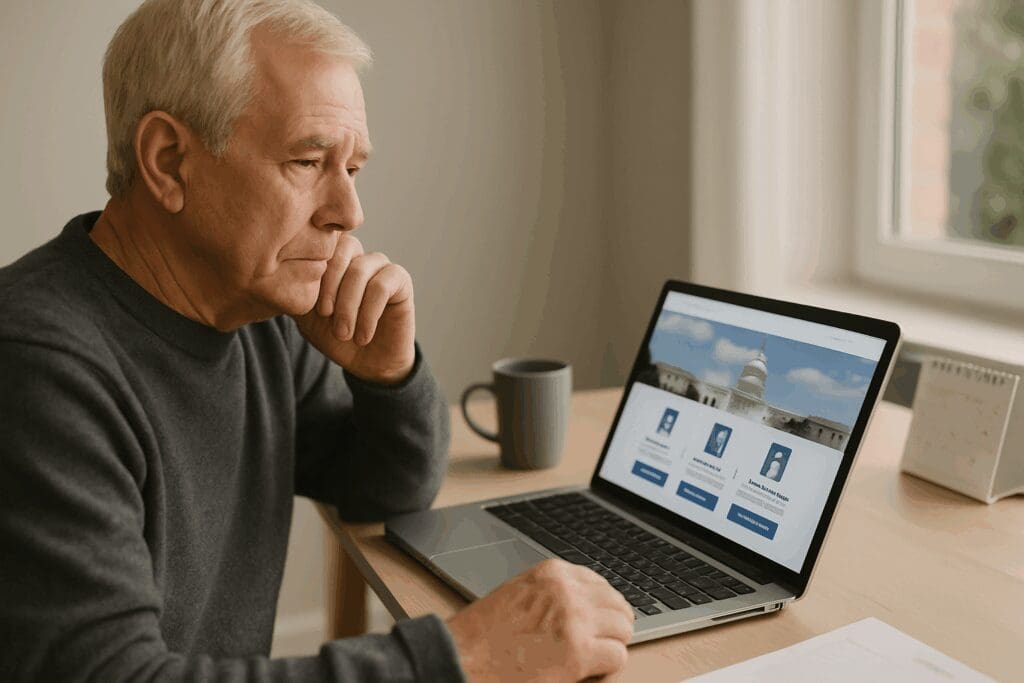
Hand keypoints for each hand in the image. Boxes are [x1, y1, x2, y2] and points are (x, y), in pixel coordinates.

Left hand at [293, 234, 415, 383]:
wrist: (367, 364)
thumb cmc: (336, 337)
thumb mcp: (306, 316)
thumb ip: (295, 291)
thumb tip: (278, 272)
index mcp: (335, 259)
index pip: (323, 241)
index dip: (316, 270)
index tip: (316, 307)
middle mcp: (359, 256)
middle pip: (343, 249)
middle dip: (330, 285)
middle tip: (325, 316)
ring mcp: (381, 267)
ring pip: (361, 269)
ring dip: (348, 305)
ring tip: (344, 334)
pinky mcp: (401, 281)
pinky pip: (382, 285)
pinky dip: (368, 313)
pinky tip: (362, 335)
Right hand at [446, 559, 633, 682]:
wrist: (463, 659)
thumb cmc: (483, 635)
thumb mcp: (521, 595)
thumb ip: (554, 594)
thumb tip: (588, 605)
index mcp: (552, 573)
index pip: (601, 584)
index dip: (602, 609)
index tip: (597, 624)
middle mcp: (567, 590)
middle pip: (618, 605)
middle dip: (611, 628)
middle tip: (597, 647)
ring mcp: (575, 619)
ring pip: (623, 630)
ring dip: (610, 648)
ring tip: (590, 662)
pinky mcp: (578, 652)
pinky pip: (617, 657)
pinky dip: (606, 671)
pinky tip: (587, 674)